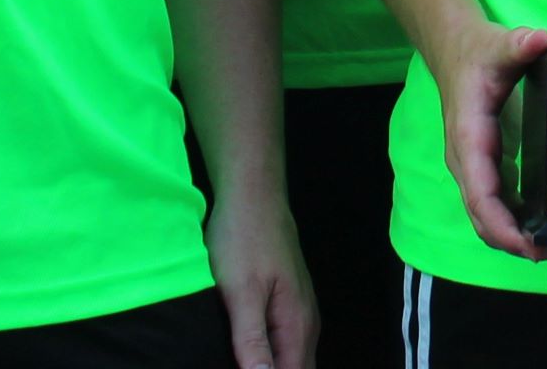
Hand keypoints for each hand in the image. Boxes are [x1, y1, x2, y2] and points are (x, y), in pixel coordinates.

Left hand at [205, 182, 315, 368]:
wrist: (252, 195)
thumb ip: (252, 340)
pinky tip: (247, 352)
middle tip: (239, 362)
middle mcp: (306, 322)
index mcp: (297, 325)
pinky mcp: (287, 301)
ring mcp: (299, 310)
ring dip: (272, 365)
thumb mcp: (241, 292)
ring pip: (292, 358)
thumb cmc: (243, 240)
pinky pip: (284, 342)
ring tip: (242, 358)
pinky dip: (270, 354)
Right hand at [427, 20, 546, 260]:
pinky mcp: (487, 169)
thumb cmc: (477, 54)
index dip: (501, 224)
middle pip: (485, 218)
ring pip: (490, 219)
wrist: (456, 53)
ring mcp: (476, 169)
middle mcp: (468, 162)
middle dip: (517, 242)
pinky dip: (520, 224)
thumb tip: (538, 39)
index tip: (527, 244)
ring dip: (520, 239)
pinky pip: (499, 207)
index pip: (480, 192)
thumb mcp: (497, 45)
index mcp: (469, 138)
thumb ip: (517, 44)